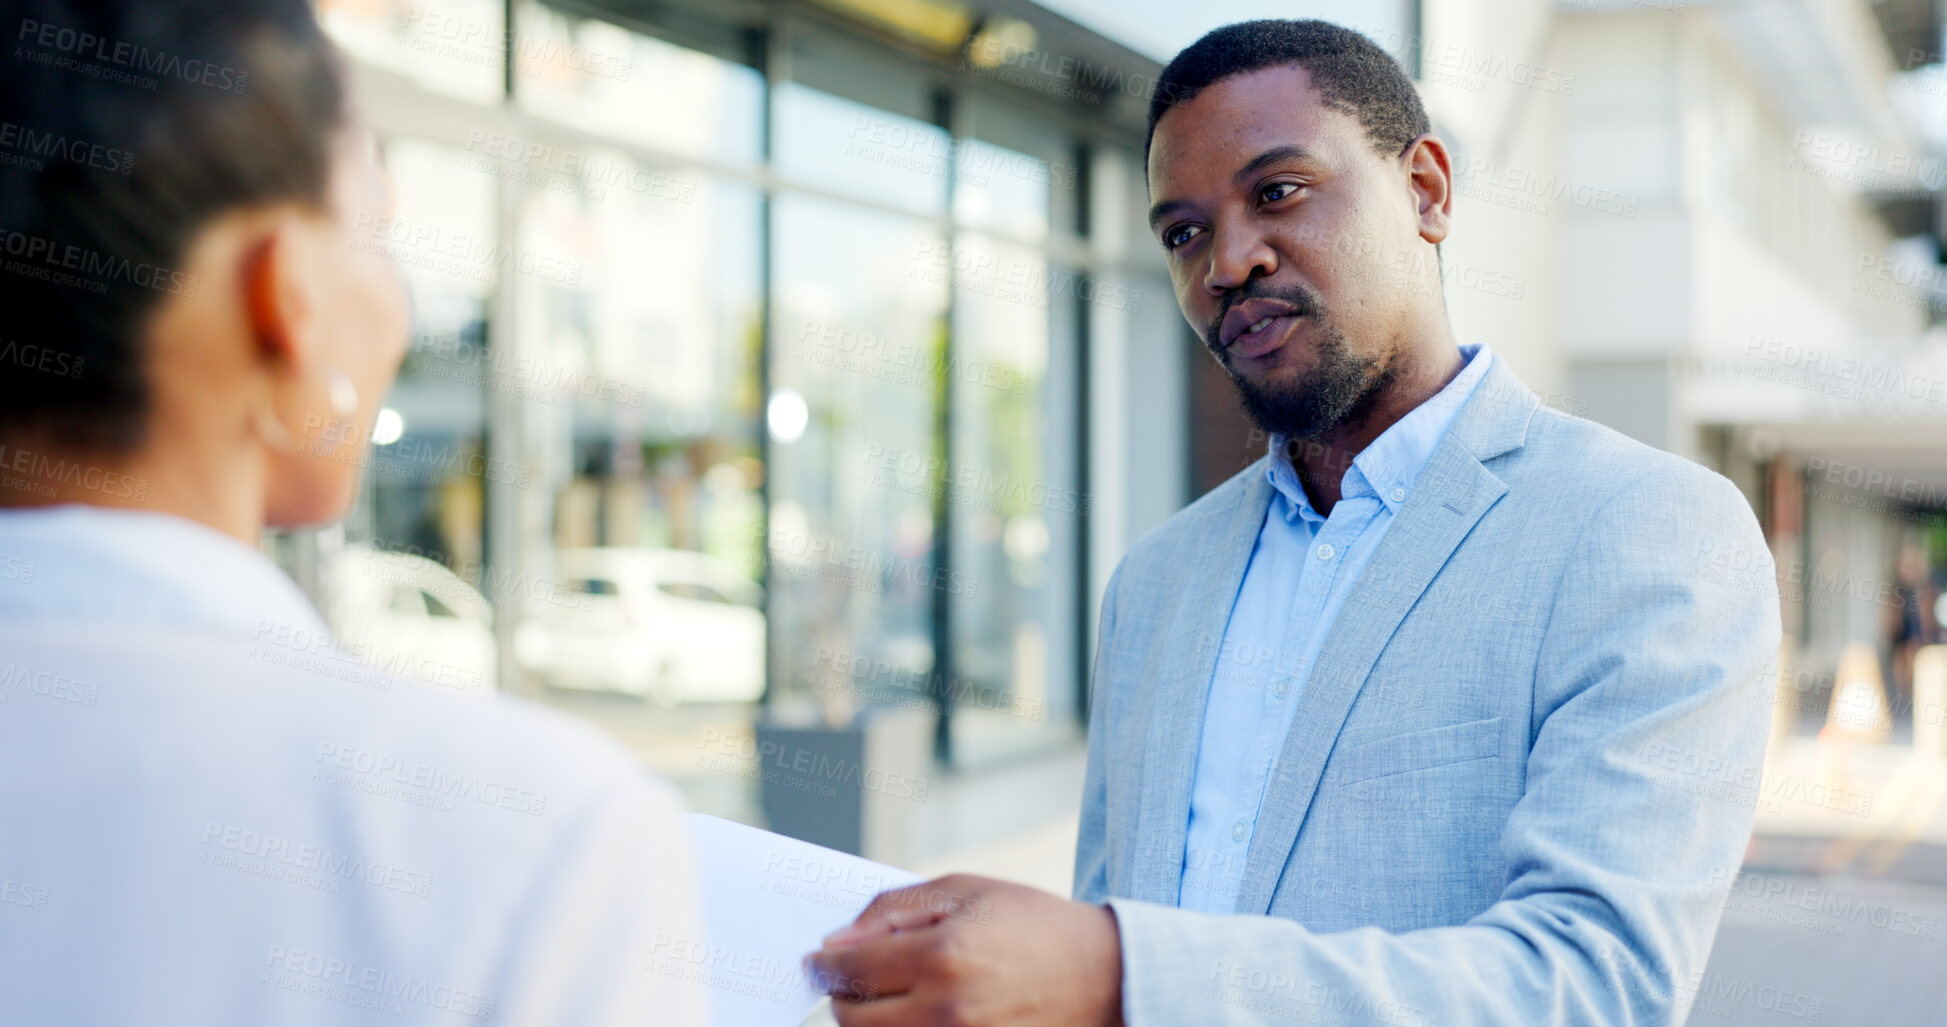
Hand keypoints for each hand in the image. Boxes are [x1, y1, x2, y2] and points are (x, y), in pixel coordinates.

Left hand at [804, 873, 1124, 1026]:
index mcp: (942, 955)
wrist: (1106, 977)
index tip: (817, 961)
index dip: (824, 965)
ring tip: (883, 998)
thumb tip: (839, 939)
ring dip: (868, 1021)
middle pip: (853, 1019)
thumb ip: (894, 910)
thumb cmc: (1034, 924)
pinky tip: (914, 1014)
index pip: (850, 969)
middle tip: (847, 980)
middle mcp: (946, 1010)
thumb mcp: (967, 892)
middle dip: (841, 996)